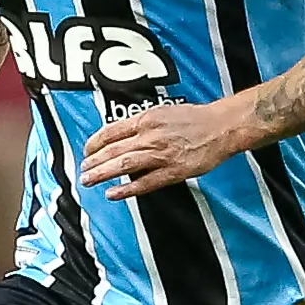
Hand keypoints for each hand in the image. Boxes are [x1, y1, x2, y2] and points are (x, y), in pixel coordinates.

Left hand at [79, 99, 247, 199]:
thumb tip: (122, 135)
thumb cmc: (196, 118)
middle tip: (82, 170)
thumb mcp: (163, 111)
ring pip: (123, 165)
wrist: (222, 126)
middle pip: (113, 150)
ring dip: (102, 174)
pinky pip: (145, 182)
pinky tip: (113, 193)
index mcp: (146, 119)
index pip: (111, 131)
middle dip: (93, 161)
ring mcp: (161, 154)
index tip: (87, 151)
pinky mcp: (173, 171)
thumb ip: (142, 124)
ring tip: (89, 180)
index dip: (95, 142)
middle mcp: (150, 136)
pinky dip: (127, 189)